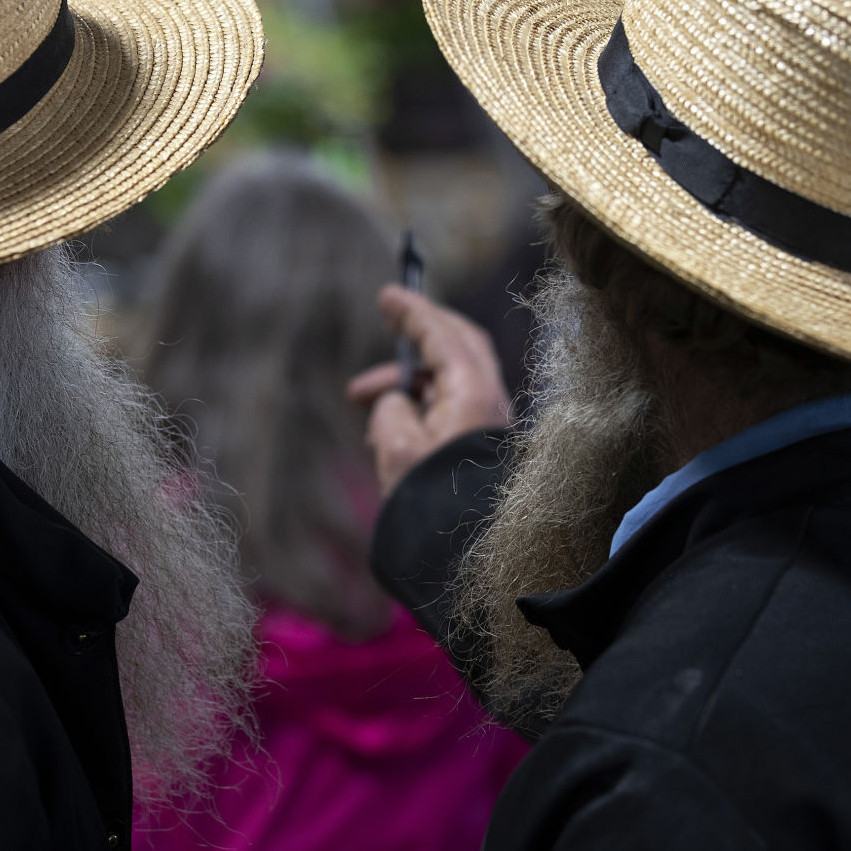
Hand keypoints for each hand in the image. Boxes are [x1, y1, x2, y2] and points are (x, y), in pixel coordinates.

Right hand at [347, 285, 513, 497]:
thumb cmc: (432, 500)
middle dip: (415, 340)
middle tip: (384, 333)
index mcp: (474, 392)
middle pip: (456, 347)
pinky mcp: (478, 447)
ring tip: (362, 404)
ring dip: (406, 384)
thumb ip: (390, 408)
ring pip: (447, 381)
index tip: (387, 294)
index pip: (444, 333)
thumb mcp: (396, 446)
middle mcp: (488, 402)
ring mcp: (486, 425)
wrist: (466, 555)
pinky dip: (417, 407)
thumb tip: (397, 404)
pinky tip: (385, 431)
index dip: (413, 311)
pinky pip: (447, 409)